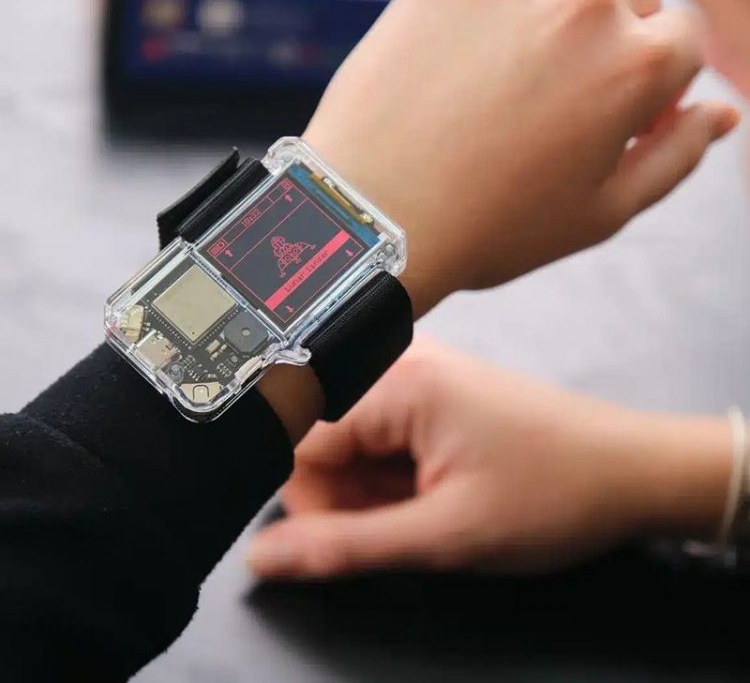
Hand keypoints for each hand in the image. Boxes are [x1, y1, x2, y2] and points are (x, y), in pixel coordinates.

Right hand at [248, 338, 731, 577]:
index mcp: (398, 381)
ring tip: (430, 506)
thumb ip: (345, 546)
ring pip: (354, 442)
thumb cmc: (553, 493)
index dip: (315, 504)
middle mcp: (402, 362)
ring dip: (377, 488)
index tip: (355, 538)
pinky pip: (384, 434)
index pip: (300, 443)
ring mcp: (421, 371)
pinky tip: (434, 488)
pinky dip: (397, 474)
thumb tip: (265, 556)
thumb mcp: (444, 533)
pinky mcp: (436, 387)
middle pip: (325, 439)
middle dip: (351, 497)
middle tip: (405, 526)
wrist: (630, 471)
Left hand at [304, 0, 738, 316]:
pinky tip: (466, 65)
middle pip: (628, 2)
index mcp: (634, 65)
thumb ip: (676, 155)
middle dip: (612, 47)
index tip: (622, 114)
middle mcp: (581, 6)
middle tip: (560, 107)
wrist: (372, 216)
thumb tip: (723, 111)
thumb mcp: (601, 214)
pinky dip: (494, 9)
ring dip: (551, 25)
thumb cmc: (490, 227)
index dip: (657, 82)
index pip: (684, 39)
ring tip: (503, 93)